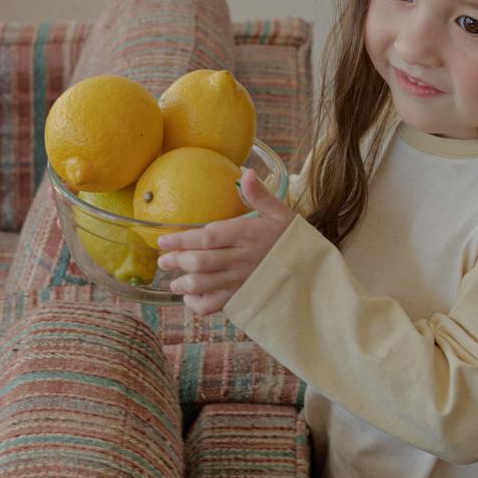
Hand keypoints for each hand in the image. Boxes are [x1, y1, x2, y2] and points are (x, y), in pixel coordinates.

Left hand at [155, 167, 295, 317]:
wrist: (314, 273)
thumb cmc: (293, 240)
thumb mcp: (282, 213)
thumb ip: (260, 195)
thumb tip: (245, 172)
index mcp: (247, 235)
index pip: (207, 237)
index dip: (182, 240)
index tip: (163, 241)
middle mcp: (241, 260)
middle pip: (200, 262)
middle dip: (177, 261)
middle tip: (162, 260)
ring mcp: (241, 282)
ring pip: (204, 285)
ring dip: (183, 284)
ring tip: (174, 281)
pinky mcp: (243, 299)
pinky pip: (215, 306)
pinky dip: (198, 304)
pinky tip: (191, 297)